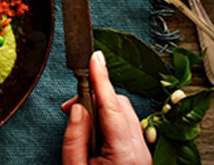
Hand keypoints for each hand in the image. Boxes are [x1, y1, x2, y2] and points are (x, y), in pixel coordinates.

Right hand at [61, 50, 150, 164]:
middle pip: (120, 105)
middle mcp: (140, 151)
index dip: (102, 79)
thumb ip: (74, 138)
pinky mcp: (140, 154)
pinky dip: (107, 121)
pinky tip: (93, 133)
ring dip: (100, 110)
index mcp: (125, 154)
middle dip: (94, 97)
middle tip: (70, 108)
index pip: (112, 106)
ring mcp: (143, 152)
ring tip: (80, 125)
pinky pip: (126, 126)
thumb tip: (77, 108)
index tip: (95, 58)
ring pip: (124, 113)